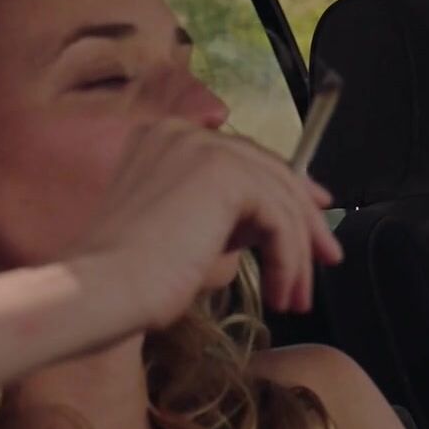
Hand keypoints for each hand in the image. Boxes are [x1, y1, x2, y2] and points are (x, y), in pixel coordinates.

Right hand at [64, 118, 342, 330]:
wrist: (102, 291)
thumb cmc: (132, 279)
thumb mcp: (188, 233)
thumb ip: (225, 214)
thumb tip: (280, 217)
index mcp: (167, 138)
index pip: (245, 157)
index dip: (287, 186)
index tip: (314, 215)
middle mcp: (185, 132)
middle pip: (270, 171)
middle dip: (305, 220)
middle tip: (327, 258)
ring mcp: (204, 147)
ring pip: (280, 197)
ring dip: (297, 252)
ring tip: (297, 296)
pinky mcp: (224, 173)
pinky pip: (280, 215)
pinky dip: (289, 257)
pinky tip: (282, 290)